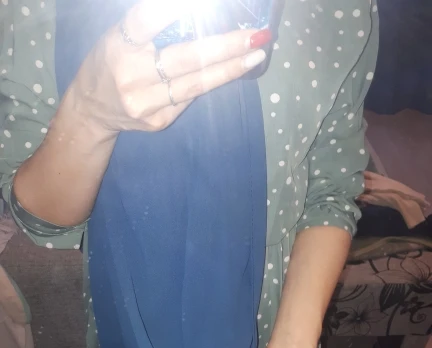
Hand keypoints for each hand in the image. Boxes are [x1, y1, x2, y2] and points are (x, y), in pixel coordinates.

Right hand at [71, 0, 269, 134]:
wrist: (92, 110)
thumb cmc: (110, 61)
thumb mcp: (120, 35)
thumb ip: (152, 27)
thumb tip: (202, 14)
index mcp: (118, 46)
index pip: (148, 20)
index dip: (175, 9)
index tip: (208, 1)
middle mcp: (131, 77)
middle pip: (185, 58)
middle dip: (226, 45)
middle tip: (256, 35)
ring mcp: (146, 104)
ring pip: (196, 84)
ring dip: (230, 68)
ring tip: (256, 54)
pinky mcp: (158, 122)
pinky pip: (190, 97)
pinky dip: (210, 81)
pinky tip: (229, 70)